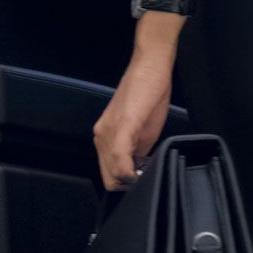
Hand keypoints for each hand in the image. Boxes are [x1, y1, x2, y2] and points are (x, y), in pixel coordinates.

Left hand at [92, 49, 173, 191]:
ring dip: (131, 179)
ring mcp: (109, 132)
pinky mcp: (122, 126)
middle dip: (128, 184)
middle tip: (145, 176)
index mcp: (105, 137)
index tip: (141, 179)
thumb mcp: (142, 131)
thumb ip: (135, 152)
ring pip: (113, 175)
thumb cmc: (148, 95)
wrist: (151, 68)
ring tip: (146, 169)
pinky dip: (131, 172)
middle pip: (109, 179)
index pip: (108, 174)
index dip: (126, 183)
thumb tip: (139, 172)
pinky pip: (120, 161)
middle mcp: (101, 136)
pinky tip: (142, 169)